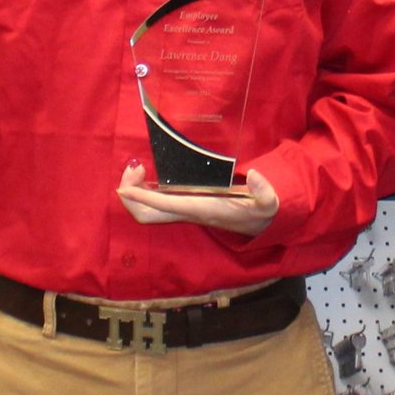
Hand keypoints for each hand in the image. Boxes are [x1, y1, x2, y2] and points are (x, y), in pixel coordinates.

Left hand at [116, 160, 278, 236]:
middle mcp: (188, 213)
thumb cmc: (261, 211)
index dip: (144, 198)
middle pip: (147, 216)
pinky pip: (154, 204)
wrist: (260, 224)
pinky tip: (146, 176)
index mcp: (203, 209)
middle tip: (133, 170)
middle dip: (131, 197)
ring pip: (147, 211)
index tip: (125, 188)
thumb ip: (265, 191)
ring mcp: (184, 211)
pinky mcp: (184, 206)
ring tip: (137, 169)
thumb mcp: (269, 203)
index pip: (166, 206)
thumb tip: (254, 176)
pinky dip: (143, 192)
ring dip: (134, 193)